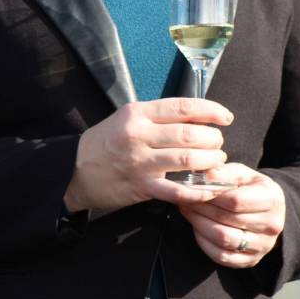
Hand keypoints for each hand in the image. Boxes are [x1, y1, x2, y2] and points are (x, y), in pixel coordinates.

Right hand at [63, 98, 232, 211]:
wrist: (74, 171)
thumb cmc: (105, 141)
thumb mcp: (126, 117)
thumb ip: (156, 115)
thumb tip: (195, 114)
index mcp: (137, 113)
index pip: (182, 107)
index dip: (210, 110)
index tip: (225, 116)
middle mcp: (139, 135)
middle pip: (189, 134)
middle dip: (213, 139)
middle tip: (219, 143)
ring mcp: (140, 163)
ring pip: (187, 160)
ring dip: (210, 162)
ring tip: (216, 161)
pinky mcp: (142, 187)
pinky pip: (177, 191)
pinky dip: (199, 191)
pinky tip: (210, 189)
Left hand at [178, 163, 285, 267]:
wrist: (267, 210)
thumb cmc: (250, 188)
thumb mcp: (242, 173)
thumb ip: (225, 173)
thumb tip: (207, 174)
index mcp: (272, 199)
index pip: (235, 201)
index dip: (210, 195)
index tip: (192, 188)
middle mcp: (272, 225)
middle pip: (227, 219)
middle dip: (200, 208)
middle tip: (184, 199)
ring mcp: (263, 245)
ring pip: (223, 239)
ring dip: (199, 224)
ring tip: (188, 211)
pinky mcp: (251, 260)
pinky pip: (222, 256)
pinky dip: (204, 242)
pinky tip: (197, 228)